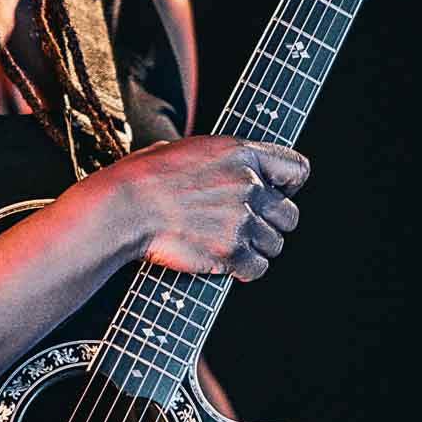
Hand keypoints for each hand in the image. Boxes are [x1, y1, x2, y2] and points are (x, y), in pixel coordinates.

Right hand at [112, 136, 309, 281]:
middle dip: (270, 226)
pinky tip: (226, 264)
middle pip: (289, 215)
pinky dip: (245, 271)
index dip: (288, 187)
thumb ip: (220, 160)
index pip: (297, 170)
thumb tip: (225, 168)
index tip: (273, 196)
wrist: (123, 208)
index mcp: (241, 153)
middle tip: (245, 230)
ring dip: (256, 249)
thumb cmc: (143, 178)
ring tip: (229, 246)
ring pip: (274, 245)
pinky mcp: (230, 252)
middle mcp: (249, 185)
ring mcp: (241, 220)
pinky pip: (258, 268)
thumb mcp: (187, 150)